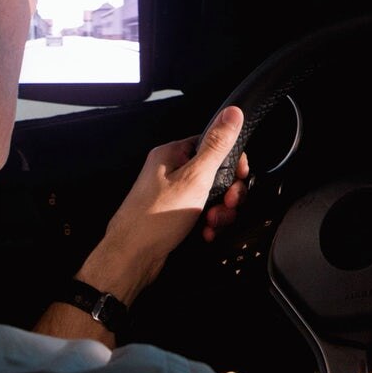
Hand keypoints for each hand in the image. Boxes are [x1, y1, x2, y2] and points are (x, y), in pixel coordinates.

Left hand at [82, 104, 250, 302]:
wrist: (131, 258)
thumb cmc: (155, 218)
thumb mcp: (195, 177)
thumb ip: (217, 146)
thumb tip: (232, 114)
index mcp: (172, 154)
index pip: (212, 144)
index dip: (232, 162)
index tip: (239, 177)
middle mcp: (170, 171)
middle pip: (215, 173)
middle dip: (227, 192)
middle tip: (226, 204)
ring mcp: (172, 194)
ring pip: (210, 196)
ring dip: (219, 211)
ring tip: (212, 222)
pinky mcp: (174, 214)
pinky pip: (201, 212)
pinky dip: (208, 223)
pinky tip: (204, 232)